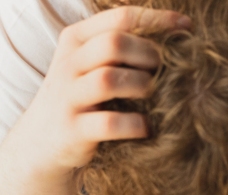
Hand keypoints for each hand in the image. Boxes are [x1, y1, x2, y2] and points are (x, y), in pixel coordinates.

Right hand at [8, 5, 191, 176]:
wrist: (40, 142)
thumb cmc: (82, 99)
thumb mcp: (91, 64)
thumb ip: (120, 46)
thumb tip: (177, 34)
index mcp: (76, 38)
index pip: (120, 17)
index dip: (157, 19)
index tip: (187, 27)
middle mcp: (68, 63)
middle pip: (114, 44)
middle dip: (148, 55)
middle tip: (165, 71)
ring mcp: (67, 97)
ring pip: (108, 80)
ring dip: (141, 86)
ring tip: (154, 96)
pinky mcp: (73, 130)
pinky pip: (109, 123)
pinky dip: (134, 124)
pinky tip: (145, 127)